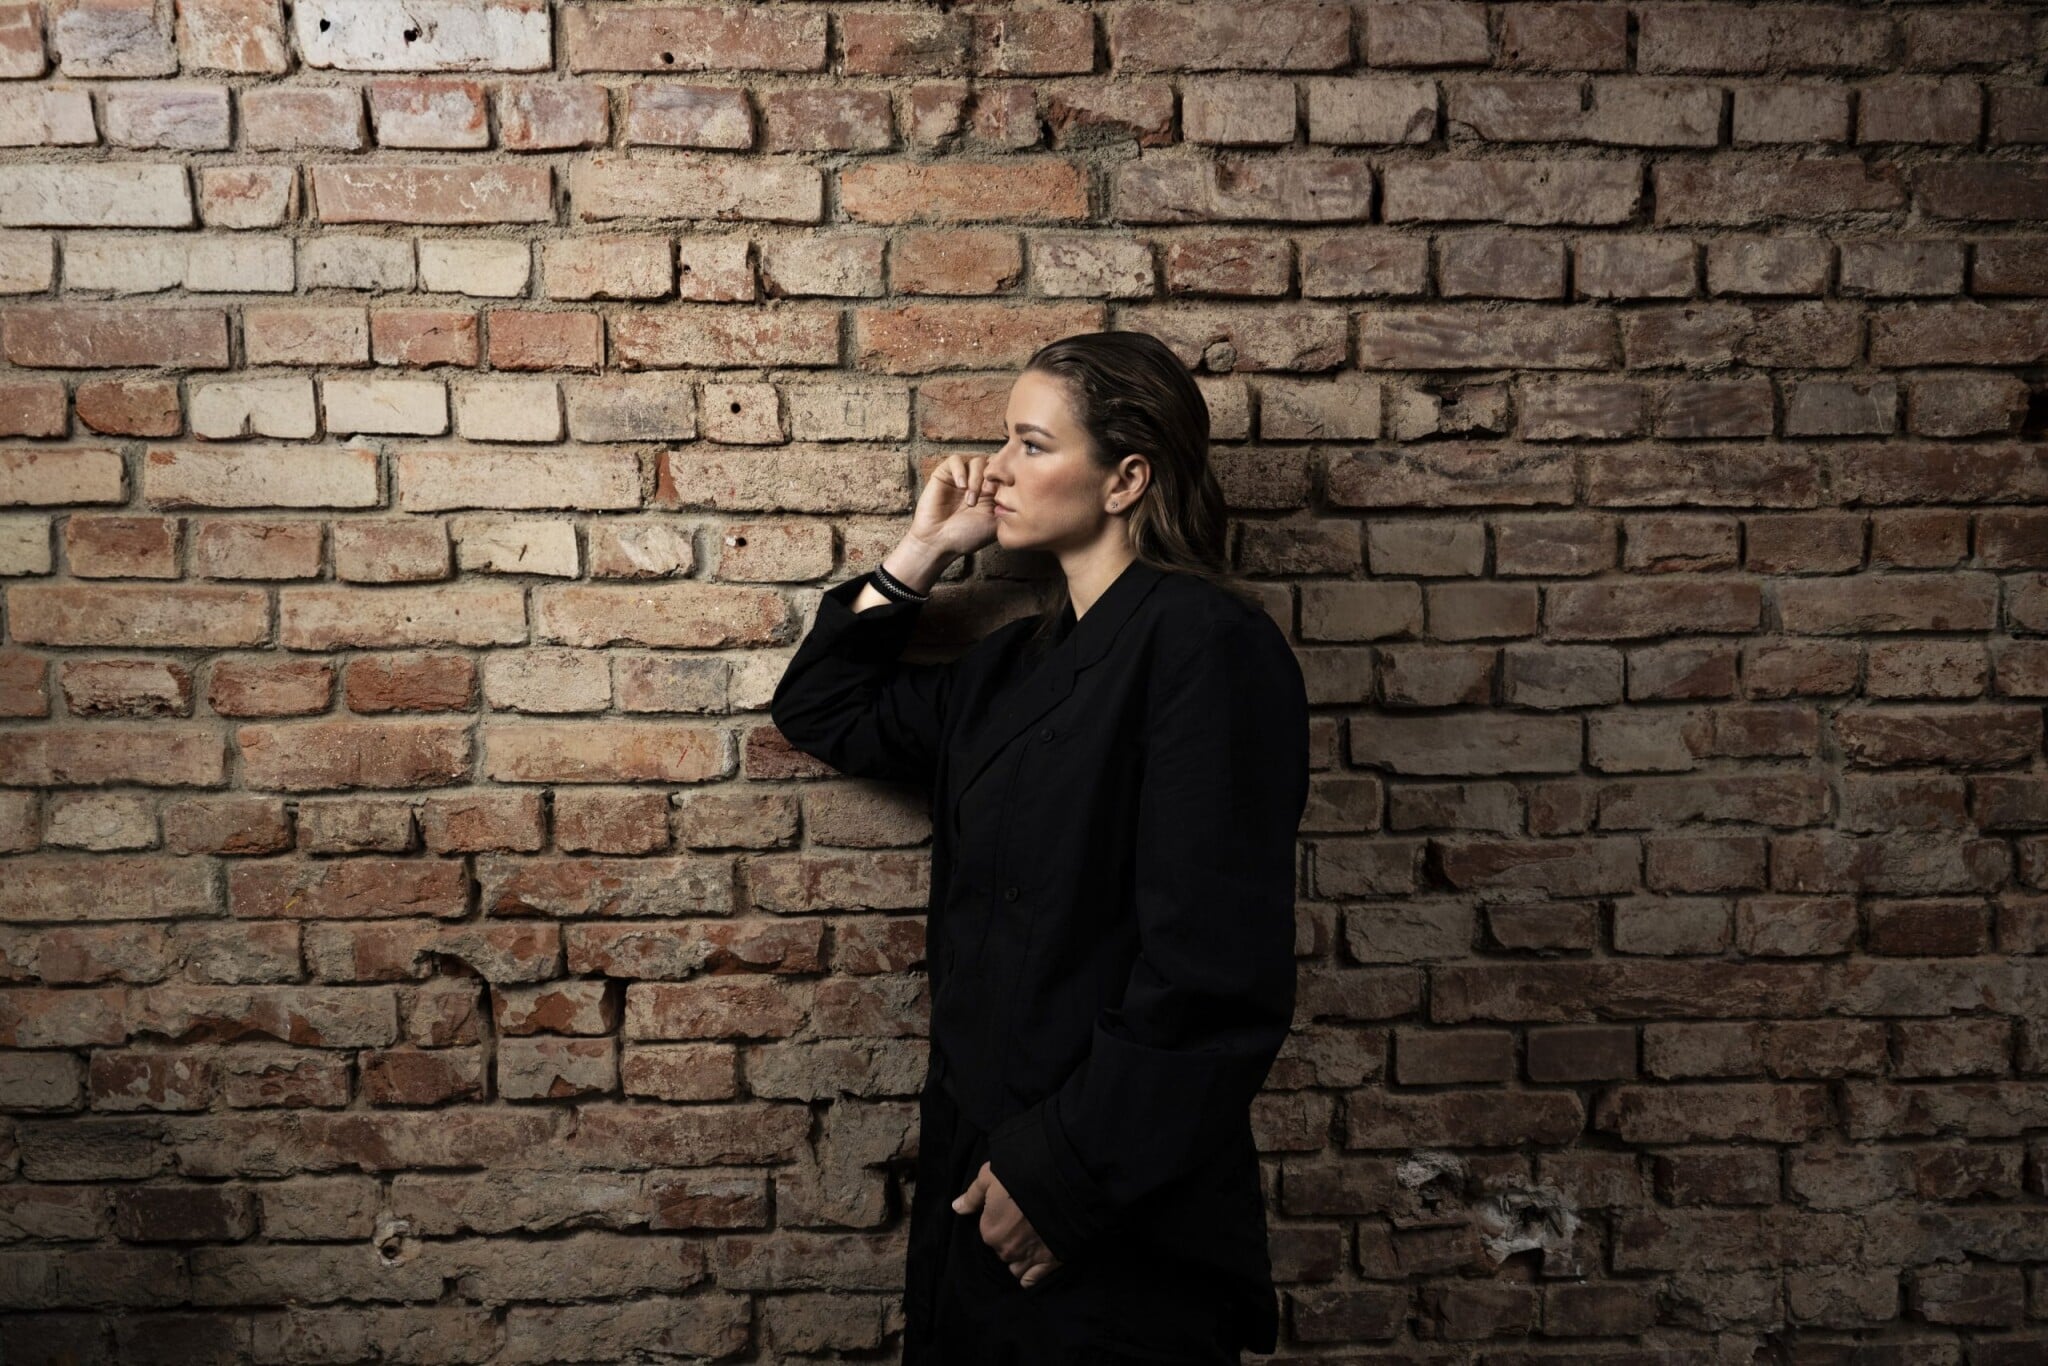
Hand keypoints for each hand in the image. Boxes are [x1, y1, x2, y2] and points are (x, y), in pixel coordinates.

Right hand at [908, 451, 1001, 559]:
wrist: (939, 542)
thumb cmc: (966, 536)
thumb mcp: (996, 524)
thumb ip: (1008, 506)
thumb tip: (1020, 491)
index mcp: (992, 493)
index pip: (1005, 473)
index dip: (1007, 478)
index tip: (1006, 490)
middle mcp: (978, 483)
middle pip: (993, 463)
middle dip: (994, 477)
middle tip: (989, 494)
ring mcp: (962, 478)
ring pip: (977, 461)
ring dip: (976, 479)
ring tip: (971, 500)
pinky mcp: (944, 475)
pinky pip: (956, 460)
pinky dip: (960, 471)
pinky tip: (961, 487)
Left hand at [953, 1160, 1062, 1286]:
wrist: (1060, 1183)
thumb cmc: (1020, 1176)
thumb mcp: (989, 1177)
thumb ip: (972, 1196)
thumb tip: (957, 1207)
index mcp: (989, 1231)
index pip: (989, 1232)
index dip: (999, 1221)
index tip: (1011, 1211)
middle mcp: (1006, 1250)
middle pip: (1003, 1250)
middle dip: (1010, 1239)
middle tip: (1024, 1223)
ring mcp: (1028, 1259)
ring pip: (1016, 1266)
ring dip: (1020, 1258)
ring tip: (1031, 1241)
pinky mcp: (1049, 1264)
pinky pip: (1032, 1280)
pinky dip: (1031, 1275)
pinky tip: (1036, 1264)